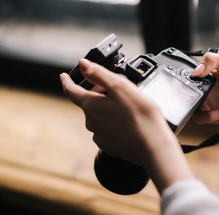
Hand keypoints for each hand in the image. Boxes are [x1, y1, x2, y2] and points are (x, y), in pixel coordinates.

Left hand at [60, 59, 193, 192]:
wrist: (154, 146)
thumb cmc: (140, 116)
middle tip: (113, 88)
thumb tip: (83, 64)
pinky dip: (113, 124)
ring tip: (125, 106)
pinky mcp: (111, 146)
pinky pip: (107, 131)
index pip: (71, 91)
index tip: (64, 76)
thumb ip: (99, 73)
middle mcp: (92, 122)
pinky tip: (128, 123)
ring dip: (106, 109)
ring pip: (98, 117)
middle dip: (96, 94)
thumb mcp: (120, 86)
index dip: (67, 81)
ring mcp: (101, 136)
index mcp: (91, 106)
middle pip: (88, 103)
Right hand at [191, 53, 218, 124]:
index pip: (191, 76)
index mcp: (208, 76)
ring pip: (192, 107)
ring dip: (202, 107)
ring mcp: (208, 103)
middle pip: (188, 93)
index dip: (188, 78)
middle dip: (190, 95)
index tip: (195, 78)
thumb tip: (196, 71)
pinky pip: (201, 118)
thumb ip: (211, 60)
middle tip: (203, 94)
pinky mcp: (211, 116)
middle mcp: (206, 90)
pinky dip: (210, 115)